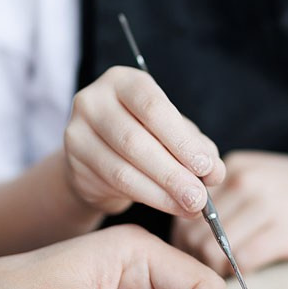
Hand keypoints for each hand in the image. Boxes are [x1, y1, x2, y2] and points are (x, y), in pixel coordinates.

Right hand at [63, 67, 225, 217]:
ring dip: (162, 192)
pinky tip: (169, 206)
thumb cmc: (147, 137)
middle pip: (135, 140)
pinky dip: (147, 199)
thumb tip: (214, 172)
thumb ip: (198, 148)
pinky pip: (113, 186)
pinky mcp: (73, 164)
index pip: (152, 107)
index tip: (206, 166)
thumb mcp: (175, 134)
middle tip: (200, 197)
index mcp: (124, 82)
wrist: (101, 157)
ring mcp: (77, 132)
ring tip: (190, 206)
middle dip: (173, 173)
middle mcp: (93, 101)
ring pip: (122, 169)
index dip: (180, 139)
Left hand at [171, 150, 287, 273]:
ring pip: (210, 250)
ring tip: (228, 275)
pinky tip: (248, 275)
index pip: (181, 207)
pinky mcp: (287, 230)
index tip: (193, 254)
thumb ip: (228, 197)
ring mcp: (266, 203)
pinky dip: (237, 276)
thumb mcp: (262, 177)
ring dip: (214, 272)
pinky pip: (241, 261)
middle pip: (190, 231)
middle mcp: (244, 179)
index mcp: (233, 166)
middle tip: (208, 272)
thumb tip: (188, 233)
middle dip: (192, 259)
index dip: (182, 237)